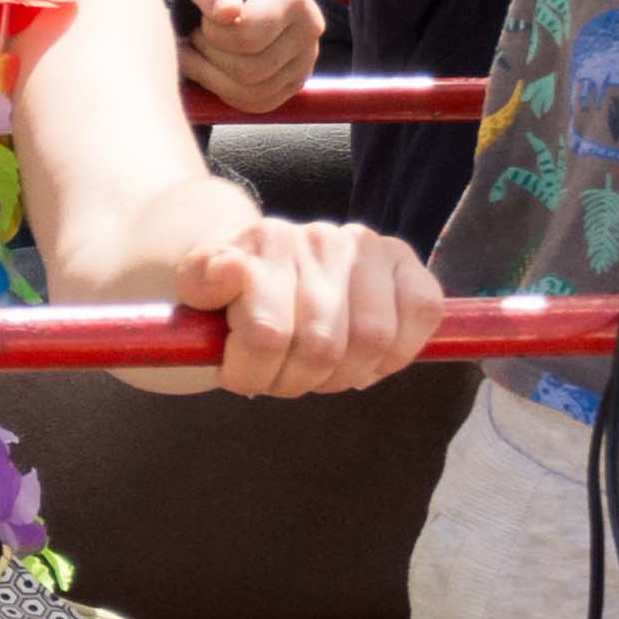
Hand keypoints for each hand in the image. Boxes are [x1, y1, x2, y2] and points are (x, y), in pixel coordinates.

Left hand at [176, 219, 437, 398]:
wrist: (260, 263)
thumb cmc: (229, 293)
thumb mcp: (196, 289)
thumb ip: (200, 280)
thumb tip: (231, 271)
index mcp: (268, 241)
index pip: (266, 335)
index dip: (252, 373)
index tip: (239, 372)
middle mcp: (322, 237)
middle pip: (321, 348)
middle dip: (295, 381)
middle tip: (281, 376)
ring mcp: (367, 247)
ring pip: (373, 341)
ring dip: (343, 376)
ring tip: (319, 370)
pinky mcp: (406, 262)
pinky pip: (422, 313)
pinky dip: (398, 353)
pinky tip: (367, 362)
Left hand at [177, 0, 322, 111]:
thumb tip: (227, 13)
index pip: (249, 36)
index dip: (213, 33)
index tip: (204, 18)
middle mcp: (308, 31)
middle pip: (250, 71)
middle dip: (211, 57)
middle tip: (197, 36)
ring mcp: (306, 61)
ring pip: (253, 93)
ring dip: (213, 78)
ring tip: (199, 52)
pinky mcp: (295, 84)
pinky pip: (258, 105)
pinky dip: (227, 93)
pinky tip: (211, 69)